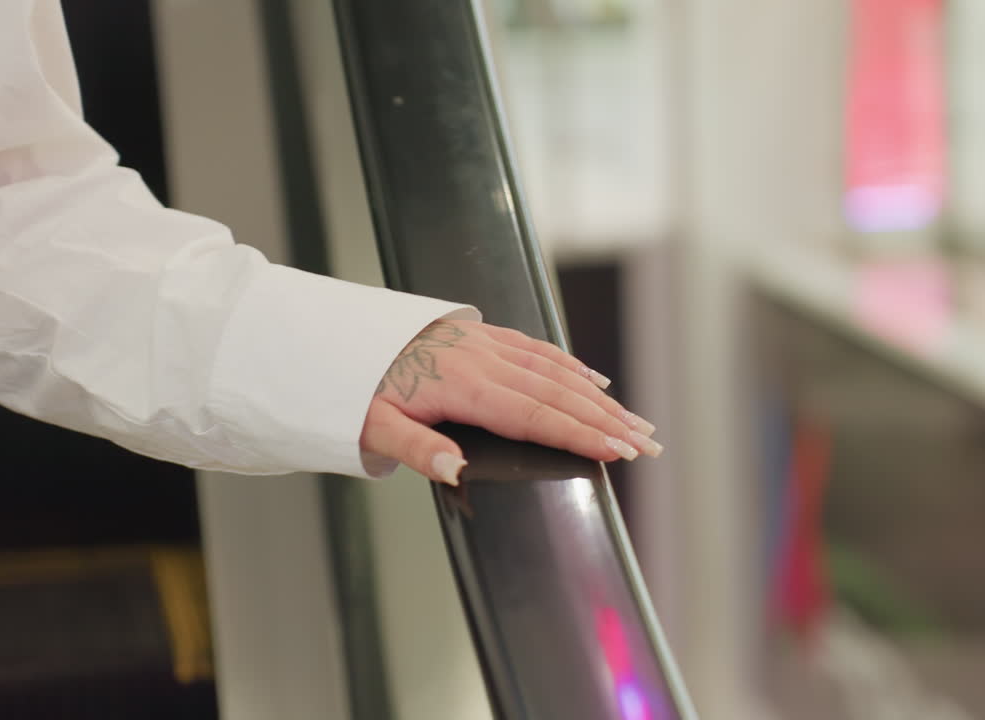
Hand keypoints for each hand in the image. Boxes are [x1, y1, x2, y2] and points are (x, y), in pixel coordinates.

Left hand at [359, 319, 661, 485]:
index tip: (618, 450)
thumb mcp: (373, 428)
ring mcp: (482, 343)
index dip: (579, 434)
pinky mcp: (478, 335)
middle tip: (648, 443)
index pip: (533, 415)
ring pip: (553, 369)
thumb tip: (458, 470)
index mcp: (461, 386)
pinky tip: (593, 378)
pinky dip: (570, 365)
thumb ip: (416, 450)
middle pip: (556, 392)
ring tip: (635, 419)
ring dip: (598, 396)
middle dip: (606, 419)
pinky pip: (536, 348)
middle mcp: (481, 360)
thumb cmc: (354, 390)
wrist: (335, 336)